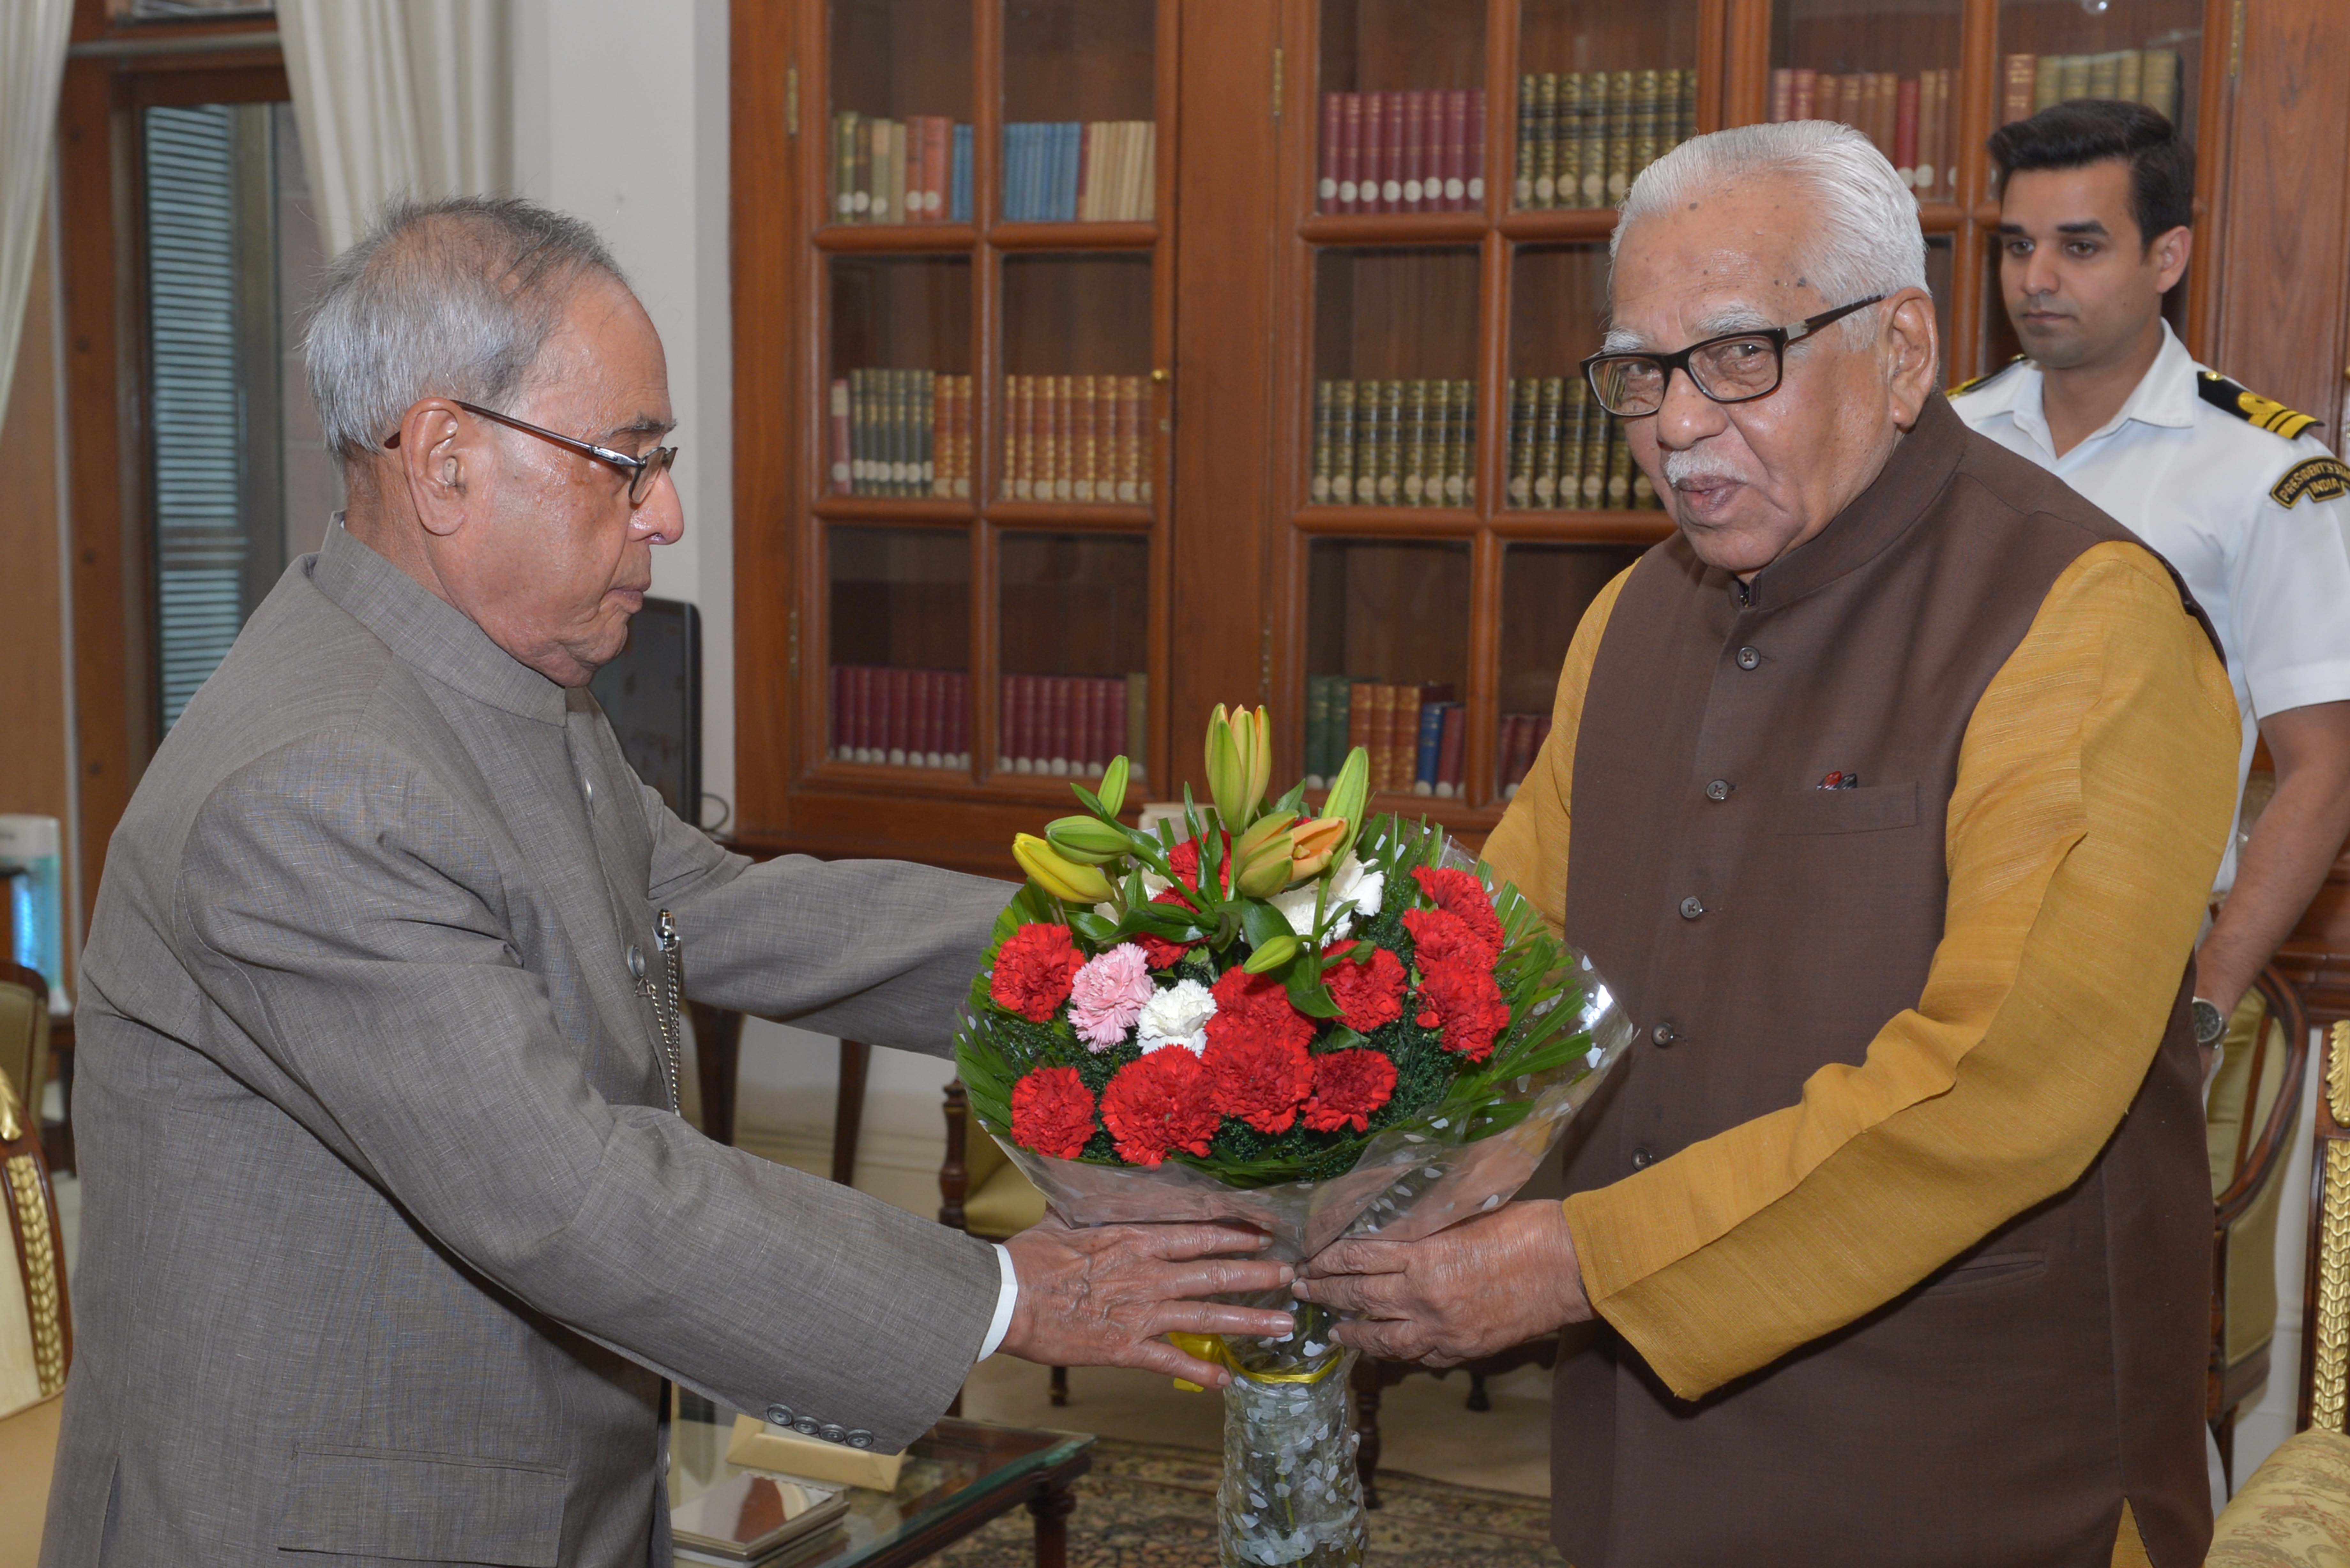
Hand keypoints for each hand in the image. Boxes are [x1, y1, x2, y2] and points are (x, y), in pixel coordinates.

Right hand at [1000, 1216, 1298, 1388]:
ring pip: (1207, 1315)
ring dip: (1249, 1320)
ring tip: (1282, 1325)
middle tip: (1292, 1277)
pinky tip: (1227, 1380)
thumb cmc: (1030, 1257)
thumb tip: (1092, 1175)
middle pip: (1215, 1272)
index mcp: (1135, 1240)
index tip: (1264, 1234)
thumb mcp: (1064, 1218)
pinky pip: (1172, 1360)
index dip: (1235, 1235)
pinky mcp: (1125, 1348)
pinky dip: (1201, 1370)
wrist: (1005, 1298)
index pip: (1199, 1235)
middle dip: (1258, 1275)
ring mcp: (1141, 1312)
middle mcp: (1148, 1274)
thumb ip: (1091, 1204)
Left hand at [1292, 1200, 1591, 1365]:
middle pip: (1361, 1298)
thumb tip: (1388, 1228)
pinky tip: (1386, 1349)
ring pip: (1385, 1339)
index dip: (1328, 1259)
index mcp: (1424, 1256)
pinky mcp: (1467, 1349)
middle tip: (1301, 1289)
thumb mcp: (1463, 1214)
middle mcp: (1426, 1297)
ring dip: (1354, 1333)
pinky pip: (1422, 1356)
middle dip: (1326, 1293)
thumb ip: (1424, 1227)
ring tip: (1334, 1329)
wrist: (1574, 1265)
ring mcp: (1446, 1329)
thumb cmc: (1525, 1226)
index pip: (1359, 1258)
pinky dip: (1399, 1353)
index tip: (1308, 1259)